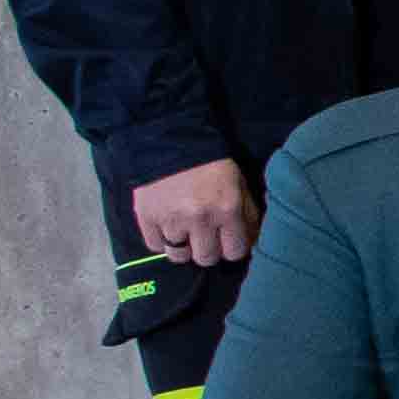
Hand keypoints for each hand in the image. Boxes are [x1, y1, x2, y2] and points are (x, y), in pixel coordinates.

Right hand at [130, 157, 256, 267]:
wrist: (171, 140)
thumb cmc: (211, 164)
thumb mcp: (239, 184)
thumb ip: (248, 214)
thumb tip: (252, 242)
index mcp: (227, 209)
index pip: (234, 252)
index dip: (232, 248)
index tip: (227, 241)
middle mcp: (200, 219)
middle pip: (206, 258)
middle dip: (208, 251)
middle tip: (205, 238)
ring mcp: (171, 220)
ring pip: (179, 256)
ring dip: (184, 248)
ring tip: (185, 233)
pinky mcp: (146, 217)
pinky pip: (155, 246)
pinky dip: (162, 241)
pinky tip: (167, 228)